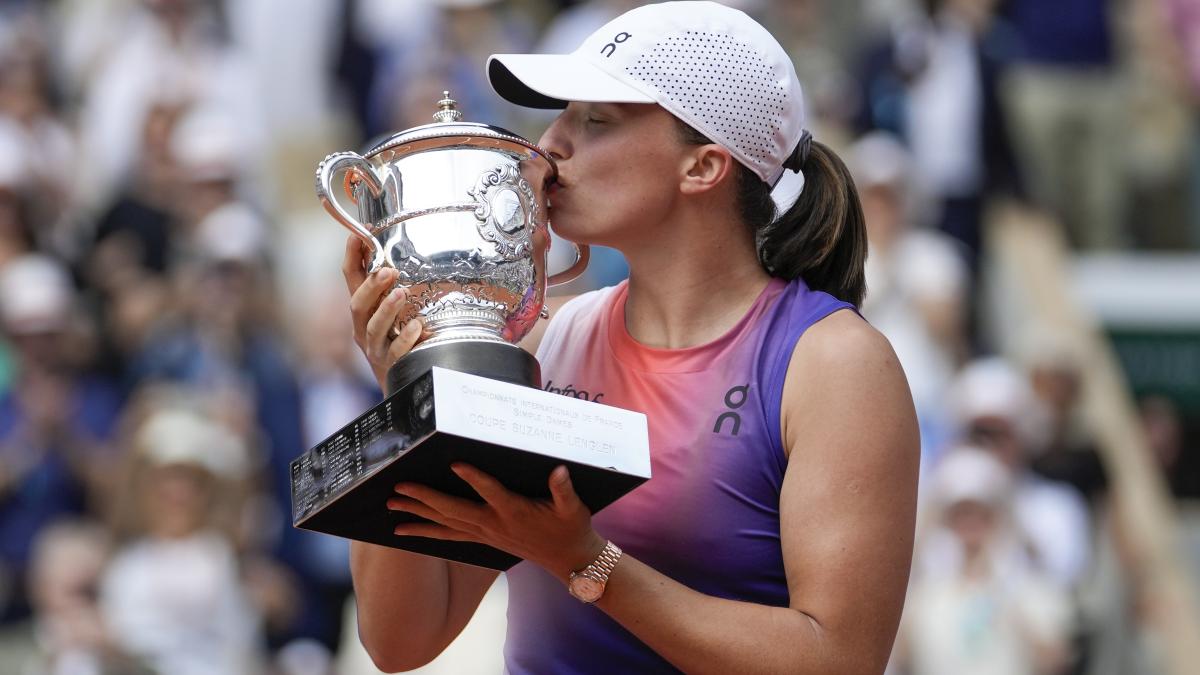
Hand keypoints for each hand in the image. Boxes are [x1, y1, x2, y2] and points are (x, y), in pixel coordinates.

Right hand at [342, 235, 424, 386]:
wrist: (401, 385)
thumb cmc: (396, 342)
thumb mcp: (390, 313)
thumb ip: (393, 289)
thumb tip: (403, 256)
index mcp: (362, 311)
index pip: (351, 279)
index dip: (352, 256)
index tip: (358, 235)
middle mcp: (363, 328)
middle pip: (357, 304)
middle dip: (370, 286)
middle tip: (388, 270)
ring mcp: (375, 348)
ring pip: (374, 328)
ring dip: (387, 309)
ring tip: (402, 294)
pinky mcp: (390, 366)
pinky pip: (396, 352)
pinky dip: (406, 339)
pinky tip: (417, 327)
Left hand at [388, 463, 605, 581]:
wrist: (568, 559)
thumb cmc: (570, 528)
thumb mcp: (573, 508)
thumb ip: (564, 489)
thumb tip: (559, 472)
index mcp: (515, 512)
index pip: (491, 493)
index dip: (474, 478)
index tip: (455, 463)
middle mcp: (494, 525)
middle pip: (454, 511)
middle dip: (425, 498)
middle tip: (399, 486)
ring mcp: (485, 534)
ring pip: (445, 524)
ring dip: (417, 514)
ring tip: (391, 505)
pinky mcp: (482, 539)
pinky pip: (447, 537)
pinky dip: (424, 533)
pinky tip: (403, 531)